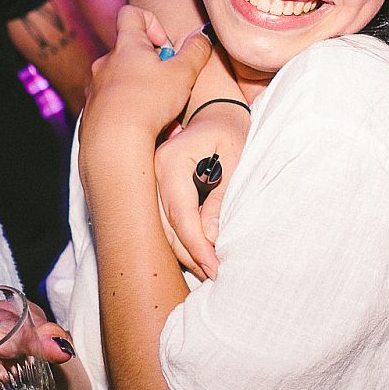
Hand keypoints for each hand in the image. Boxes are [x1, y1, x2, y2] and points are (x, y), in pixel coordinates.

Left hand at [80, 7, 211, 181]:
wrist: (113, 142)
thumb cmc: (147, 103)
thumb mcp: (183, 74)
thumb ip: (196, 52)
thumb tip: (202, 36)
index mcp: (126, 45)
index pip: (132, 14)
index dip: (153, 23)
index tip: (165, 47)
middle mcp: (106, 62)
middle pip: (132, 51)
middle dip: (155, 66)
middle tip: (170, 85)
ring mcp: (96, 86)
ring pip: (125, 81)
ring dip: (145, 91)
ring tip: (162, 114)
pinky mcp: (92, 110)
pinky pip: (116, 104)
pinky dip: (132, 111)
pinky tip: (147, 128)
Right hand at [155, 97, 249, 278]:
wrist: (216, 113)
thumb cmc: (231, 131)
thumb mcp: (236, 158)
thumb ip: (222, 195)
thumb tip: (211, 235)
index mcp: (170, 161)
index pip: (180, 214)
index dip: (197, 246)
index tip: (215, 267)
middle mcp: (153, 172)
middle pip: (166, 226)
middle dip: (190, 255)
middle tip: (214, 276)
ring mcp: (151, 181)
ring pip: (162, 228)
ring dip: (185, 252)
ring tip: (209, 271)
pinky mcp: (157, 190)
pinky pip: (164, 221)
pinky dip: (181, 240)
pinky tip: (200, 255)